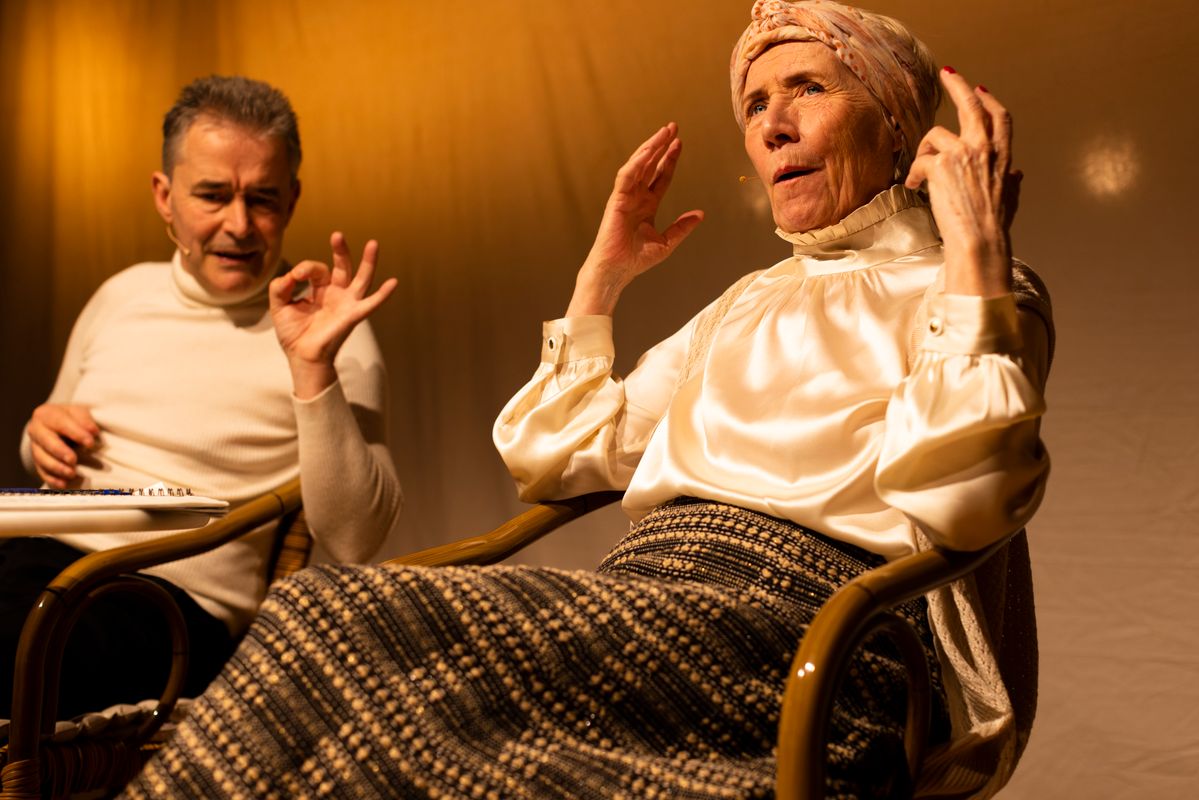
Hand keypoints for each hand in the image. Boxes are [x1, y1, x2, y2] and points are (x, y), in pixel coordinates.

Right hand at [25, 403, 99, 487]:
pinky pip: (41, 471)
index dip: (76, 433)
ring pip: (42, 458)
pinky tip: (63, 484)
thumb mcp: (79, 413)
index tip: (90, 443)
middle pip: (47, 442)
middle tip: (73, 460)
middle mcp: (36, 430)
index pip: (61, 423)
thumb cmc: (71, 418)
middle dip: (60, 452)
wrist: (57, 425)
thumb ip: (85, 420)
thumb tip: (93, 431)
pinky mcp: (37, 461)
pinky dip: (52, 478)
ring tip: (72, 474)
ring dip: (57, 467)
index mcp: (46, 414)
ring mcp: (35, 447)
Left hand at [270, 232, 397, 398]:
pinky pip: (370, 304)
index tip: (293, 278)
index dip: (303, 269)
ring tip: (373, 244)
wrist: (301, 357)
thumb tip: (289, 275)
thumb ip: (279, 288)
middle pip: (343, 267)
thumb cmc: (293, 334)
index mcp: (320, 290)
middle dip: (341, 250)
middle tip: (337, 235)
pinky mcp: (352, 315)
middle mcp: (336, 294)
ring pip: (361, 279)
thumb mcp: (279, 306)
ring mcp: (346, 304)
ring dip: (368, 262)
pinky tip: (393, 282)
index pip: (316, 270)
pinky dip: (382, 294)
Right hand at [567, 123, 704, 315]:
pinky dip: (637, 161)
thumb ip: (682, 227)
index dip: (670, 160)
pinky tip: (649, 150)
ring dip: (651, 147)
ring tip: (664, 132)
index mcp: (647, 205)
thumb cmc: (636, 260)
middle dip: (661, 146)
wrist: (617, 270)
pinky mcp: (616, 199)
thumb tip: (700, 214)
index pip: (661, 176)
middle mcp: (636, 197)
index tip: (680, 144)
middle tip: (673, 127)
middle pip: (650, 165)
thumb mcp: (666, 243)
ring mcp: (625, 196)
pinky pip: (627, 175)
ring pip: (639, 164)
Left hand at [905, 68, 1020, 297]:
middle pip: (972, 106)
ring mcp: (963, 154)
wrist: (979, 242)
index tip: (980, 88)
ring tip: (920, 176)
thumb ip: (1012, 181)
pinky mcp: (941, 165)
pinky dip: (913, 174)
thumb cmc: (993, 227)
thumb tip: (1018, 173)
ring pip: (935, 135)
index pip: (1000, 118)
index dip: (989, 100)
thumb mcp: (1010, 199)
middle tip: (948, 73)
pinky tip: (914, 187)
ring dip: (924, 152)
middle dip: (959, 85)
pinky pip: (920, 160)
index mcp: (1003, 156)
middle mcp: (985, 149)